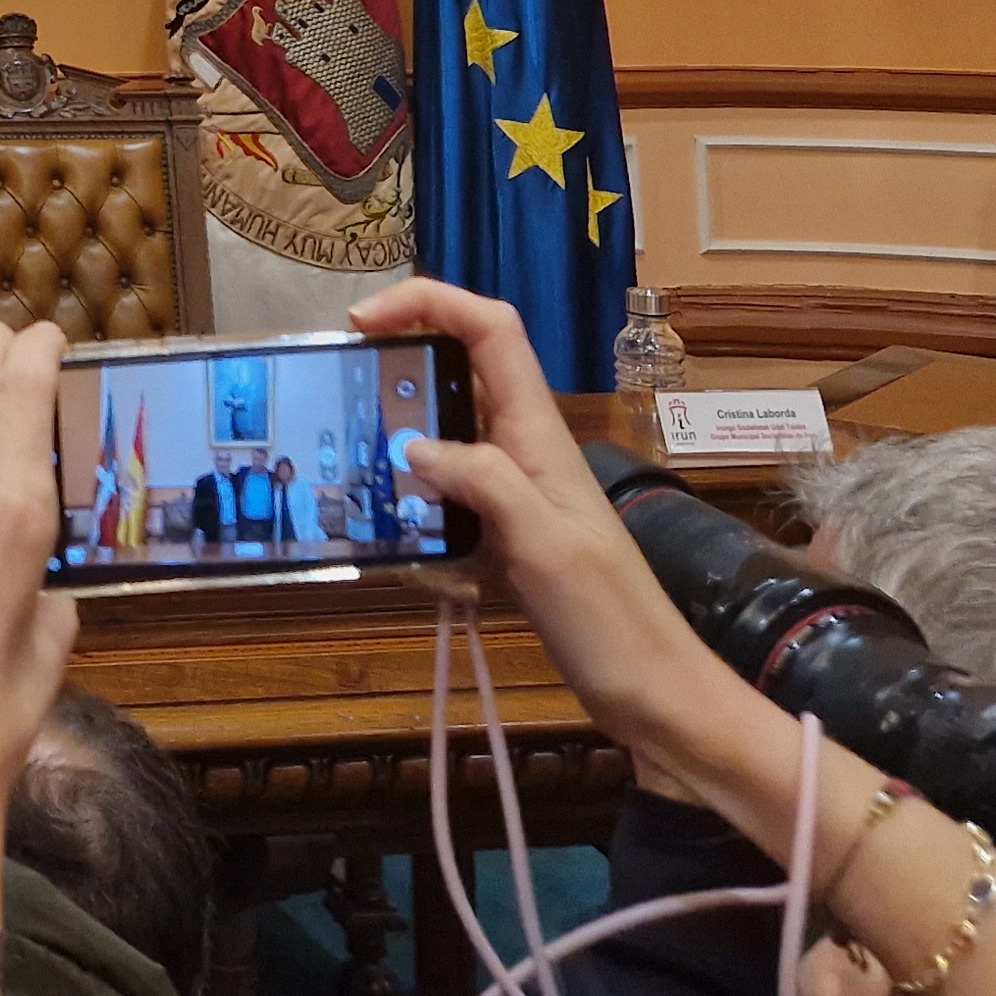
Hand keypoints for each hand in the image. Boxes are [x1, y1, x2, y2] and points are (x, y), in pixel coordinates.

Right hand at [350, 280, 740, 771]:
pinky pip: (447, 506)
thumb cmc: (607, 617)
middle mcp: (525, 451)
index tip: (360, 321)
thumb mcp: (543, 544)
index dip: (428, 302)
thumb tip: (412, 443)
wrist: (654, 694)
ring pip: (446, 439)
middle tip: (342, 398)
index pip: (490, 329)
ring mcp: (516, 497)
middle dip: (400, 370)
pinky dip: (417, 521)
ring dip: (400, 450)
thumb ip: (482, 481)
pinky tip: (405, 562)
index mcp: (539, 434)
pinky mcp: (506, 541)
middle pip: (461, 371)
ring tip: (354, 481)